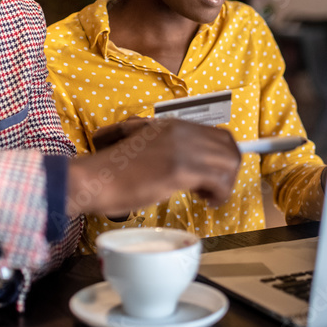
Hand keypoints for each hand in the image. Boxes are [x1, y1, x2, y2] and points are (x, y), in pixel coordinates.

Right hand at [67, 118, 240, 216]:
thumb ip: (168, 147)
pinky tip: (205, 201)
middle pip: (230, 148)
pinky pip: (219, 180)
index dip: (224, 157)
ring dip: (224, 184)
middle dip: (228, 172)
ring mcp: (182, 148)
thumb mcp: (146, 146)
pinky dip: (219, 194)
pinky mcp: (180, 168)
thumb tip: (191, 162)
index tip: (216, 175)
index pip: (219, 135)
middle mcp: (181, 131)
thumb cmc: (116, 170)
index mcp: (173, 125)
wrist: (97, 178)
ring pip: (229, 164)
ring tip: (207, 196)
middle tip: (213, 189)